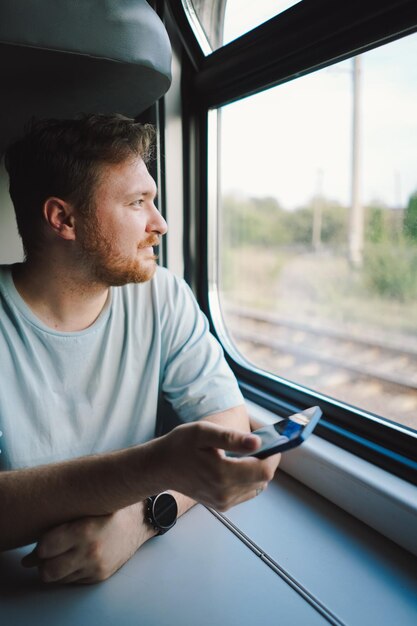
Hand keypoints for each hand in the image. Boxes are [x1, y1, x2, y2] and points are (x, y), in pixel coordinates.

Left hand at [21, 502, 154, 583]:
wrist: (139, 521)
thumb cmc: (109, 508)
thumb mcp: (87, 506)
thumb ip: (62, 519)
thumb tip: (36, 541)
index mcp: (83, 530)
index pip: (45, 548)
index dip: (39, 545)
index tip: (42, 540)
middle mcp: (89, 551)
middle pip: (48, 571)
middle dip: (41, 563)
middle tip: (44, 553)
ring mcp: (95, 567)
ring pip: (58, 578)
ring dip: (53, 569)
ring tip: (59, 554)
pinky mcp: (99, 576)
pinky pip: (72, 581)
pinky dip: (67, 572)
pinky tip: (73, 558)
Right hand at [157, 421, 279, 511]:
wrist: (160, 467)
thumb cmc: (179, 446)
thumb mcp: (203, 432)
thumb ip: (231, 438)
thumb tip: (257, 442)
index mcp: (222, 474)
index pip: (264, 471)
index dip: (273, 456)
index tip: (273, 443)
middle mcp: (224, 492)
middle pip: (262, 480)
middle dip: (265, 461)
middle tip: (258, 444)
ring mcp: (223, 501)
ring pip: (256, 487)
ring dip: (256, 470)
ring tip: (244, 453)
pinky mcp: (221, 505)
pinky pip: (246, 492)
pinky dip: (247, 478)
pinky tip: (236, 465)